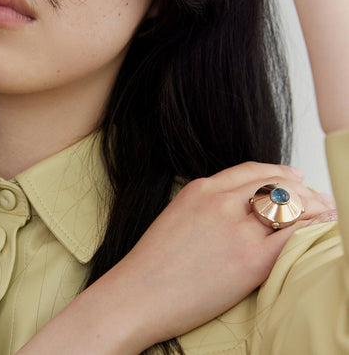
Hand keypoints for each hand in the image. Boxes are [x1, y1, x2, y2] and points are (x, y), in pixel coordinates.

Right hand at [17, 162, 335, 354]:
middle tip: (318, 199)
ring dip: (314, 207)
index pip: (252, 170)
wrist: (138, 294)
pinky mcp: (250, 259)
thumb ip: (208, 205)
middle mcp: (220, 200)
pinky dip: (313, 229)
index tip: (295, 179)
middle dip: (303, 189)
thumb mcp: (177, 216)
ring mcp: (236, 227)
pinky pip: (294, 234)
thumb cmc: (154, 264)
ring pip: (290, 205)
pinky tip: (321, 232)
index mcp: (201, 188)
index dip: (280, 173)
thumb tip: (238, 208)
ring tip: (326, 215)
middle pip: (276, 183)